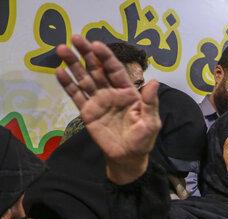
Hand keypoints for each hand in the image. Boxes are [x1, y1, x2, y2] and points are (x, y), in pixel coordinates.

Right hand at [55, 35, 160, 184]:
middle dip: (86, 54)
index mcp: (128, 92)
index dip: (105, 57)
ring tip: (62, 49)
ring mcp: (98, 101)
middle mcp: (112, 93)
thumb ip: (150, 102)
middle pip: (97, 69)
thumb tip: (154, 82)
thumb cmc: (143, 139)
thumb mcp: (151, 121)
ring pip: (84, 79)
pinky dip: (68, 84)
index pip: (115, 70)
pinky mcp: (88, 112)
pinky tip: (59, 72)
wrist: (128, 157)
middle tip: (75, 38)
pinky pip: (76, 96)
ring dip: (73, 64)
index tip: (95, 44)